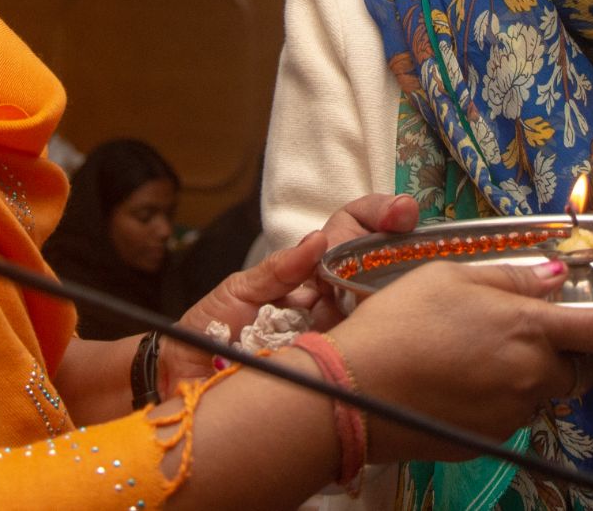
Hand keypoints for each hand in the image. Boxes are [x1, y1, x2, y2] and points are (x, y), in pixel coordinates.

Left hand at [161, 193, 418, 388]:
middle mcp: (327, 307)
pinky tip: (387, 321)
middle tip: (411, 227)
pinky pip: (356, 356)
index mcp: (306, 277)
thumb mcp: (238, 290)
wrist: (181, 381)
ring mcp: (333, 340)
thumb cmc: (205, 331)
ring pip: (374, 311)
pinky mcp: (329, 375)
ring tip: (409, 266)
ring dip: (392, 287)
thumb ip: (278, 268)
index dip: (377, 218)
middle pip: (374, 270)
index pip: (350, 237)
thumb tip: (319, 240)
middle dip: (400, 245)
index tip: (401, 211)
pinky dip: (372, 339)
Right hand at [330, 257, 592, 463]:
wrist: (352, 392)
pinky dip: (492, 394)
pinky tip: (451, 380)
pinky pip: (507, 411)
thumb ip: (509, 277)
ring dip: (522, 371)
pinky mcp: (489, 439)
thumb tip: (554, 278)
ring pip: (538, 388)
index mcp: (529, 327)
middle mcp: (531, 374)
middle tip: (513, 331)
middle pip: (573, 365)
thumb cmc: (398, 322)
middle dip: (560, 349)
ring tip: (467, 353)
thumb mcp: (449, 276)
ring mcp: (510, 412)